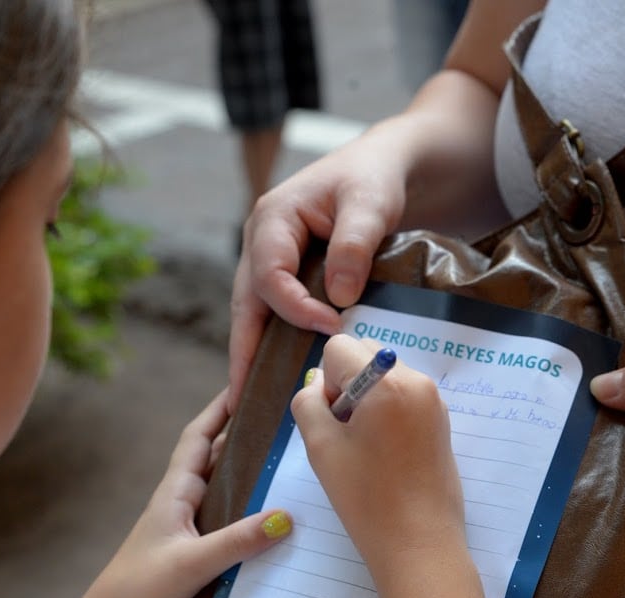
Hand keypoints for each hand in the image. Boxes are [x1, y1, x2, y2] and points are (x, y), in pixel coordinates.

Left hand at [74, 389, 291, 597]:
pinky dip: (248, 504)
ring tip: (284, 455)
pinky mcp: (193, 547)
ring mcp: (187, 525)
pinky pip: (226, 515)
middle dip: (244, 434)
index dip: (220, 408)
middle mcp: (182, 502)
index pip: (199, 436)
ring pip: (224, 486)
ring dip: (249, 469)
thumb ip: (236, 541)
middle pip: (217, 456)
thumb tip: (286, 516)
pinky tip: (269, 510)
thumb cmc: (135, 591)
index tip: (246, 383)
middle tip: (280, 417)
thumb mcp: (190, 563)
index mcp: (175, 492)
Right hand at [227, 124, 412, 413]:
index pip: (270, 275)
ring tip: (251, 400)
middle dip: (243, 350)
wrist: (384, 170)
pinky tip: (281, 374)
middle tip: (240, 400)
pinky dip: (276, 342)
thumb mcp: (371, 203)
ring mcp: (273, 260)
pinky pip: (276, 312)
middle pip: (246, 302)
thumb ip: (354, 244)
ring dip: (255, 352)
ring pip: (256, 312)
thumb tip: (337, 297)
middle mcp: (263, 242)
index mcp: (273, 219)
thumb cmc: (374, 178)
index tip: (332, 326)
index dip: (295, 307)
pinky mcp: (291, 276)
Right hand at [291, 335, 484, 597]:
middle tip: (346, 431)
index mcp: (387, 381)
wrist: (419, 544)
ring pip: (384, 373)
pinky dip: (387, 408)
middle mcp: (417, 380)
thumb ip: (308, 403)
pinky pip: (404, 393)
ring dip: (366, 396)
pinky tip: (385, 451)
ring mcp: (434, 399)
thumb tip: (316, 384)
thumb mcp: (321, 447)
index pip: (340, 347)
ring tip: (366, 445)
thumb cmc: (366, 498)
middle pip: (366, 354)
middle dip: (347, 383)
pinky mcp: (442, 418)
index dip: (325, 380)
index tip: (332, 419)